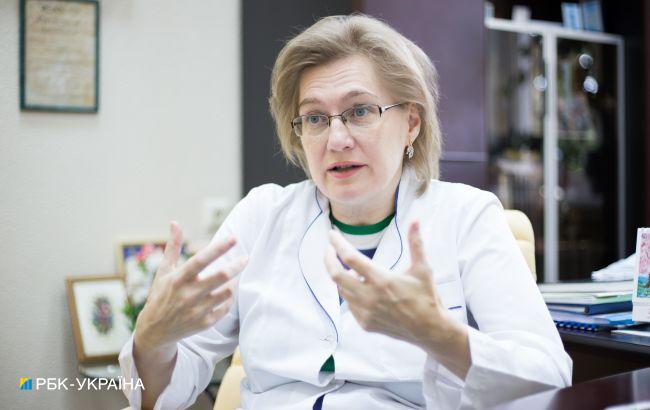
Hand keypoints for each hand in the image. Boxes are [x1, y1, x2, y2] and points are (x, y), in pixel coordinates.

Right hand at [134, 221, 246, 352]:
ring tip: (235, 275)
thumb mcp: (164, 271)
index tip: (234, 238)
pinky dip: (229, 298)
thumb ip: (173, 247)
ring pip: (227, 293)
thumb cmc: (160, 294)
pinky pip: (225, 308)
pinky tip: (227, 292)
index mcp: (178, 279)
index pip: (201, 260)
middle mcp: (188, 294)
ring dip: (234, 282)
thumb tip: (175, 222)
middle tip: (246, 257)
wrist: (155, 330)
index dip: (219, 248)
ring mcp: (197, 310)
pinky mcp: (204, 323)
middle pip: (221, 277)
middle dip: (237, 265)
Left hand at [325, 221, 447, 347]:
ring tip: (350, 269)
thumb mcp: (423, 269)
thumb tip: (415, 220)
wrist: (429, 330)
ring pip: (342, 290)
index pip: (350, 258)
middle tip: (329, 249)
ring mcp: (366, 312)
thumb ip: (416, 243)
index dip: (338, 244)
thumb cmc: (427, 297)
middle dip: (328, 259)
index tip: (332, 235)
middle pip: (336, 275)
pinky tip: (359, 288)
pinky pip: (350, 304)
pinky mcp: (365, 323)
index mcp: (382, 280)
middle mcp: (370, 297)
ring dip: (341, 277)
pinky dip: (350, 293)